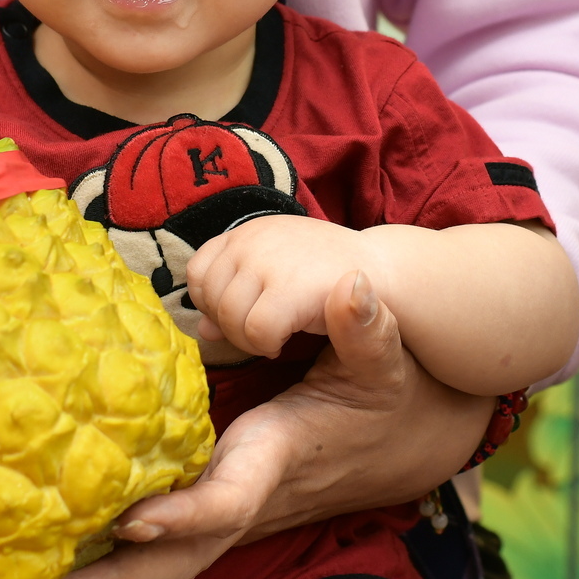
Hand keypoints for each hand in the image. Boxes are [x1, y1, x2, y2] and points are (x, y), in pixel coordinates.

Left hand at [29, 269, 486, 578]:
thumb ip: (365, 325)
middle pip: (181, 557)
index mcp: (278, 457)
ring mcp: (236, 514)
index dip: (185, 514)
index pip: (230, 499)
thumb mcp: (386, 354)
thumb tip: (352, 289)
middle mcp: (252, 499)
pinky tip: (56, 566)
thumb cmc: (391, 390)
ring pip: (167, 562)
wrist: (411, 440)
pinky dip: (116, 565)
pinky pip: (166, 548)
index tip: (133, 518)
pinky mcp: (224, 512)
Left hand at [186, 215, 375, 358]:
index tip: (245, 313)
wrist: (380, 269)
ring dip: (247, 340)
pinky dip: (265, 345)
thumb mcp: (275, 274)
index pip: (198, 272)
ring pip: (228, 318)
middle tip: (262, 331)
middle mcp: (251, 241)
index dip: (214, 302)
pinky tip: (285, 341)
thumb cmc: (325, 275)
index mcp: (245, 233)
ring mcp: (269, 262)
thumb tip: (202, 330)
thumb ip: (237, 295)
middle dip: (230, 326)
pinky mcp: (291, 289)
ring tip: (275, 337)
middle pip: (209, 299)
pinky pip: (255, 331)